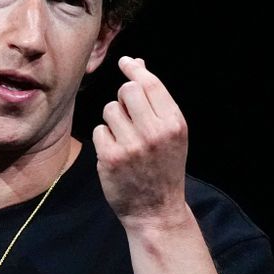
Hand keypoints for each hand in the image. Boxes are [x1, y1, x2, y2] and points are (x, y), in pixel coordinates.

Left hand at [92, 56, 188, 228]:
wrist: (156, 210)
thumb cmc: (163, 167)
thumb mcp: (170, 133)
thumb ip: (155, 100)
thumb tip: (137, 64)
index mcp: (174, 123)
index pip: (150, 83)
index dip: (134, 69)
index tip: (125, 62)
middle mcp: (155, 132)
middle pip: (127, 90)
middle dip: (124, 98)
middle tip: (129, 115)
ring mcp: (132, 145)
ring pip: (110, 109)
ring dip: (113, 120)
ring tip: (125, 138)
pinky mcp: (111, 157)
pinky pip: (99, 130)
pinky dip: (104, 138)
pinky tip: (116, 153)